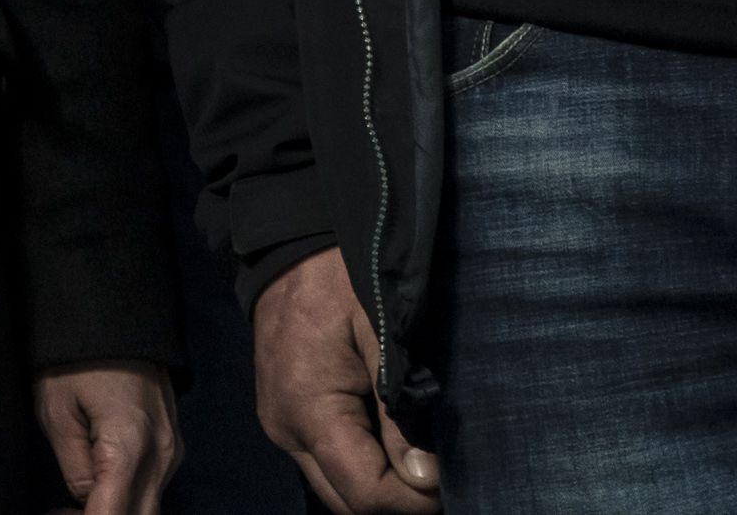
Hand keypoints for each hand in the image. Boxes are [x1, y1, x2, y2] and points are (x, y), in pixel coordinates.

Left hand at [37, 360, 181, 513]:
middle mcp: (162, 455)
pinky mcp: (172, 445)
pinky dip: (126, 497)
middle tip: (62, 512)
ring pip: (149, 507)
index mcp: (131, 447)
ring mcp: (173, 451)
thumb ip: (75, 468)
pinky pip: (152, 486)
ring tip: (71, 505)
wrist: (113, 314)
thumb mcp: (57, 411)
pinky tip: (95, 491)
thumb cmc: (76, 358)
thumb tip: (85, 501)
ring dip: (114, 511)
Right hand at [255, 248, 440, 511]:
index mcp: (306, 410)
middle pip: (347, 503)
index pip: (365, 493)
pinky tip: (394, 447)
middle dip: (399, 502)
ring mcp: (282, 427)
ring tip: (421, 463)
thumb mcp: (380, 334)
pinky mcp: (286, 418)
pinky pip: (328, 465)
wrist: (288, 246)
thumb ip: (399, 410)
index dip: (414, 501)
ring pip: (336, 490)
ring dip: (380, 487)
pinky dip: (363, 468)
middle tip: (443, 479)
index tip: (454, 483)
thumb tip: (425, 478)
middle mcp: (285, 431)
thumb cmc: (340, 279)